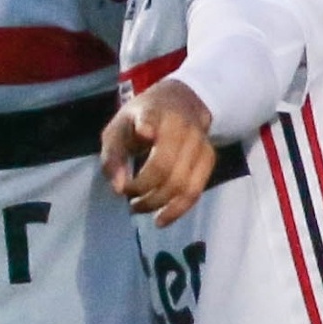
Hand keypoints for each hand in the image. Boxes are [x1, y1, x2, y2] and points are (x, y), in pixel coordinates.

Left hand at [103, 81, 219, 227]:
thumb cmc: (140, 120)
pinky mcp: (209, 158)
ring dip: (157, 202)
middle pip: (164, 166)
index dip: (148, 125)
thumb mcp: (118, 129)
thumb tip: (119, 189)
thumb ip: (113, 156)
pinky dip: (178, 209)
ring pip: (183, 183)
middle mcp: (182, 127)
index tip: (144, 131)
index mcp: (154, 113)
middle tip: (128, 199)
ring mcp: (199, 143)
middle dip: (142, 189)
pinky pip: (196, 190)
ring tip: (137, 208)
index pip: (152, 118)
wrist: (181, 103)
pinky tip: (161, 220)